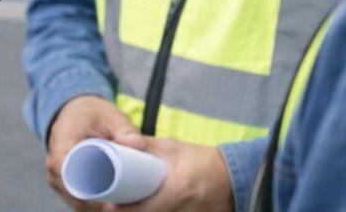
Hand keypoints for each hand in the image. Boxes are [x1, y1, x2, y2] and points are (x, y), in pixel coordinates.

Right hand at [46, 95, 142, 210]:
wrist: (75, 114)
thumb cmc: (93, 114)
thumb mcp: (110, 115)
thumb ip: (125, 128)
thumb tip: (137, 143)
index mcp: (62, 140)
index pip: (66, 169)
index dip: (87, 186)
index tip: (111, 195)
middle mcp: (53, 162)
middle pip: (72, 191)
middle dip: (98, 201)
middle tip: (124, 204)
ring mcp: (56, 176)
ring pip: (74, 200)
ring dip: (96, 206)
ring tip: (121, 204)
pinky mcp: (62, 185)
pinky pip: (75, 201)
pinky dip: (92, 206)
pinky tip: (112, 205)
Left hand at [104, 136, 232, 211]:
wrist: (235, 176)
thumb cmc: (202, 160)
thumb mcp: (173, 148)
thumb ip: (147, 146)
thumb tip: (119, 141)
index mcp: (177, 190)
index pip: (144, 209)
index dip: (124, 211)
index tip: (109, 206)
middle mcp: (183, 208)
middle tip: (115, 206)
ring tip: (129, 206)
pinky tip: (150, 207)